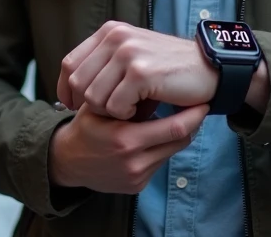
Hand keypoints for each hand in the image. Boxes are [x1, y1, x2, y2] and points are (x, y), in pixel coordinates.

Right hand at [49, 104, 208, 193]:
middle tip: (200, 108)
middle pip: (179, 142)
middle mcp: (134, 161)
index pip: (174, 128)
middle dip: (193, 124)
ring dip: (177, 135)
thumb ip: (129, 98)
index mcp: (125, 139)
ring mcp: (136, 176)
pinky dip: (161, 148)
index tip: (203, 102)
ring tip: (179, 118)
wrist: (67, 161)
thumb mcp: (101, 106)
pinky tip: (156, 135)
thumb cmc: (85, 127)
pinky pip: (159, 162)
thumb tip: (158, 85)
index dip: (193, 116)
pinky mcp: (136, 186)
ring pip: (171, 151)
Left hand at [58, 21, 217, 119]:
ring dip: (111, 111)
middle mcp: (115, 37)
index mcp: (109, 31)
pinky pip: (115, 107)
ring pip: (94, 98)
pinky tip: (142, 108)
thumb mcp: (131, 54)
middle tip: (112, 111)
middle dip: (90, 104)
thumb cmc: (168, 68)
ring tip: (131, 107)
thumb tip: (71, 86)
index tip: (74, 105)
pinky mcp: (140, 73)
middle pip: (78, 83)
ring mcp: (128, 53)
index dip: (67, 89)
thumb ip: (104, 62)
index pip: (69, 64)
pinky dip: (126, 115)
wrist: (208, 69)